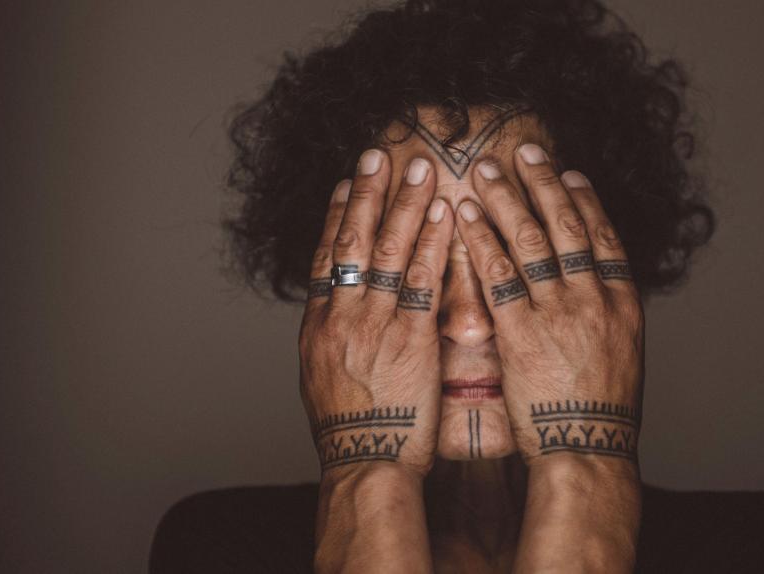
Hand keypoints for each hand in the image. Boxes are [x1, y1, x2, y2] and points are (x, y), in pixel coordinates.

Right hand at [298, 149, 453, 478]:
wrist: (365, 463)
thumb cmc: (350, 430)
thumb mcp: (323, 377)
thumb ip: (333, 337)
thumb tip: (340, 313)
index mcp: (318, 324)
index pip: (325, 256)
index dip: (337, 215)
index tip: (347, 183)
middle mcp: (342, 315)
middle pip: (353, 241)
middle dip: (368, 193)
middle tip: (379, 153)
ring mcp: (375, 324)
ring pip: (389, 251)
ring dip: (404, 205)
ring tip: (418, 168)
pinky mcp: (412, 338)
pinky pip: (425, 280)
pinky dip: (434, 243)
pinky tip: (445, 214)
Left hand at [454, 143, 644, 465]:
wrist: (587, 449)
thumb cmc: (601, 411)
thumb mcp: (620, 354)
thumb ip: (605, 315)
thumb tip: (591, 289)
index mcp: (623, 303)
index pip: (606, 237)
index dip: (587, 201)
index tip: (571, 173)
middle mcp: (594, 297)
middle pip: (568, 226)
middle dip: (545, 184)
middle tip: (527, 151)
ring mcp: (559, 311)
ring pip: (531, 239)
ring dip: (507, 198)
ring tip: (487, 168)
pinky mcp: (521, 330)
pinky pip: (497, 272)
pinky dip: (480, 238)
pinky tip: (464, 213)